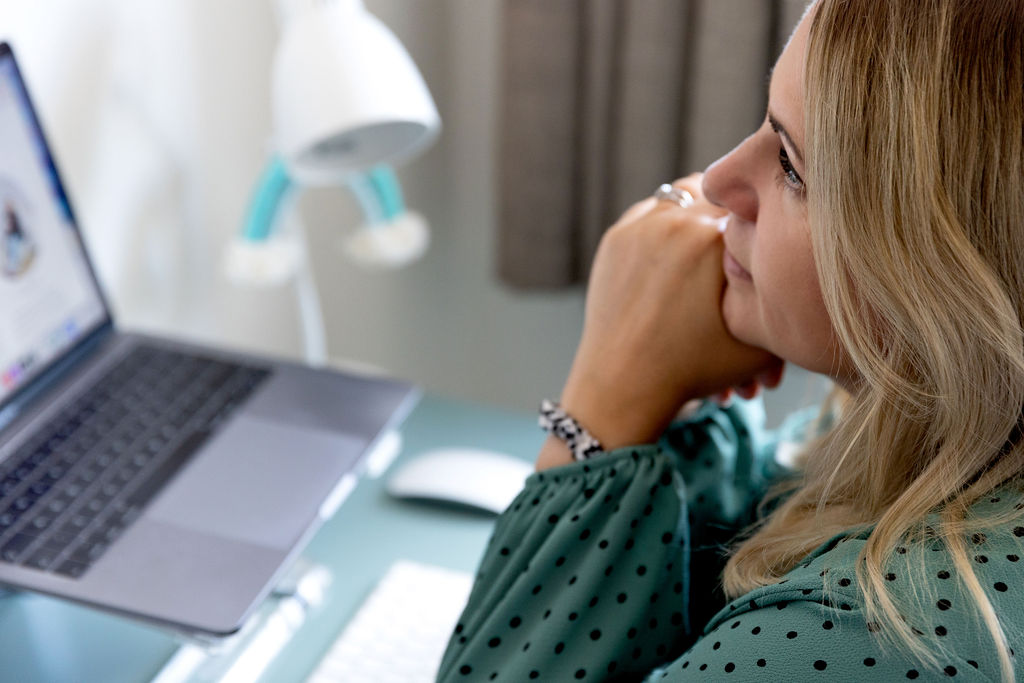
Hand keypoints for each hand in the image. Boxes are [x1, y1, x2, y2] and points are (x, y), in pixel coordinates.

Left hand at [558, 174, 782, 450]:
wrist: (625, 383)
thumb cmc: (694, 368)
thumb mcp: (759, 341)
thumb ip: (783, 297)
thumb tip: (796, 268)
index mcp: (717, 239)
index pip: (756, 207)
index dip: (765, 220)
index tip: (767, 233)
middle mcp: (678, 222)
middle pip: (719, 195)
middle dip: (732, 215)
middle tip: (740, 235)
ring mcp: (641, 226)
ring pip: (683, 195)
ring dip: (700, 210)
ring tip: (710, 239)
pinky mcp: (616, 237)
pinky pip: (650, 211)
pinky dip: (666, 221)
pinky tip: (676, 245)